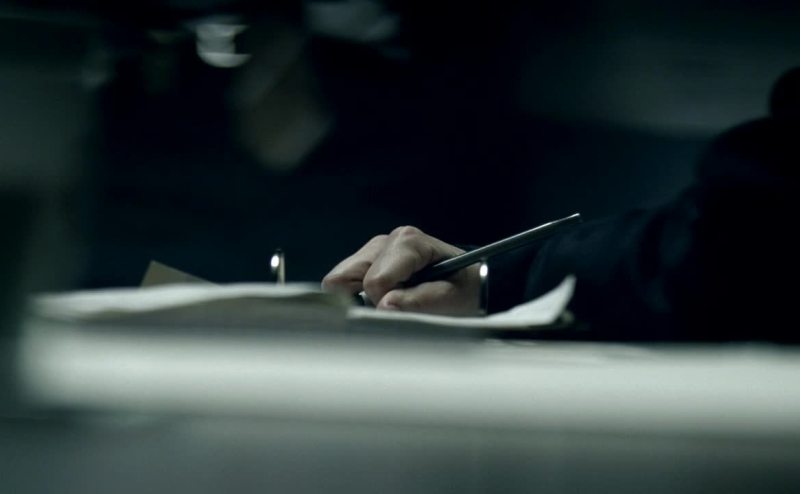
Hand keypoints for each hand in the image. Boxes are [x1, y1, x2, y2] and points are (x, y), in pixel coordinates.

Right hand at [322, 226, 480, 315]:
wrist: (470, 282)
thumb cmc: (464, 289)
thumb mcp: (452, 299)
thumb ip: (419, 302)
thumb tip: (384, 306)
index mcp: (408, 242)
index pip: (374, 281)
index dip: (385, 303)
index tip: (405, 310)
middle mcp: (387, 241)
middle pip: (346, 278)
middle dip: (368, 300)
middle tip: (397, 306)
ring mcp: (375, 250)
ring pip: (340, 280)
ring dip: (362, 298)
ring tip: (393, 301)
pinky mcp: (368, 261)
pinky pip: (345, 283)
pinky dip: (360, 296)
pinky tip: (385, 298)